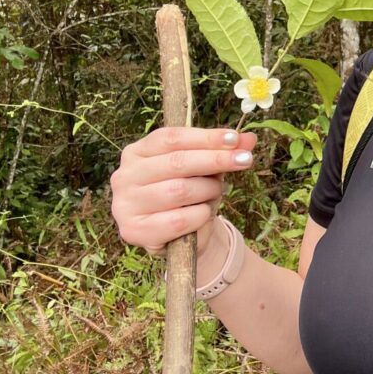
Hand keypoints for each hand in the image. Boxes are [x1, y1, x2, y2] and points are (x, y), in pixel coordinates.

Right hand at [110, 127, 256, 257]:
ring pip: (178, 191)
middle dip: (215, 160)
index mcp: (136, 152)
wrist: (178, 236)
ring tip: (216, 192)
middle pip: (176, 162)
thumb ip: (225, 151)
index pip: (171, 137)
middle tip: (244, 160)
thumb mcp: (207, 169)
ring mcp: (125, 204)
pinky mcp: (133, 231)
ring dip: (208, 191)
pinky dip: (200, 215)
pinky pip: (178, 220)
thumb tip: (249, 138)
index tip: (235, 139)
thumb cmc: (189, 194)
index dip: (205, 137)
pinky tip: (204, 213)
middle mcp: (124, 176)